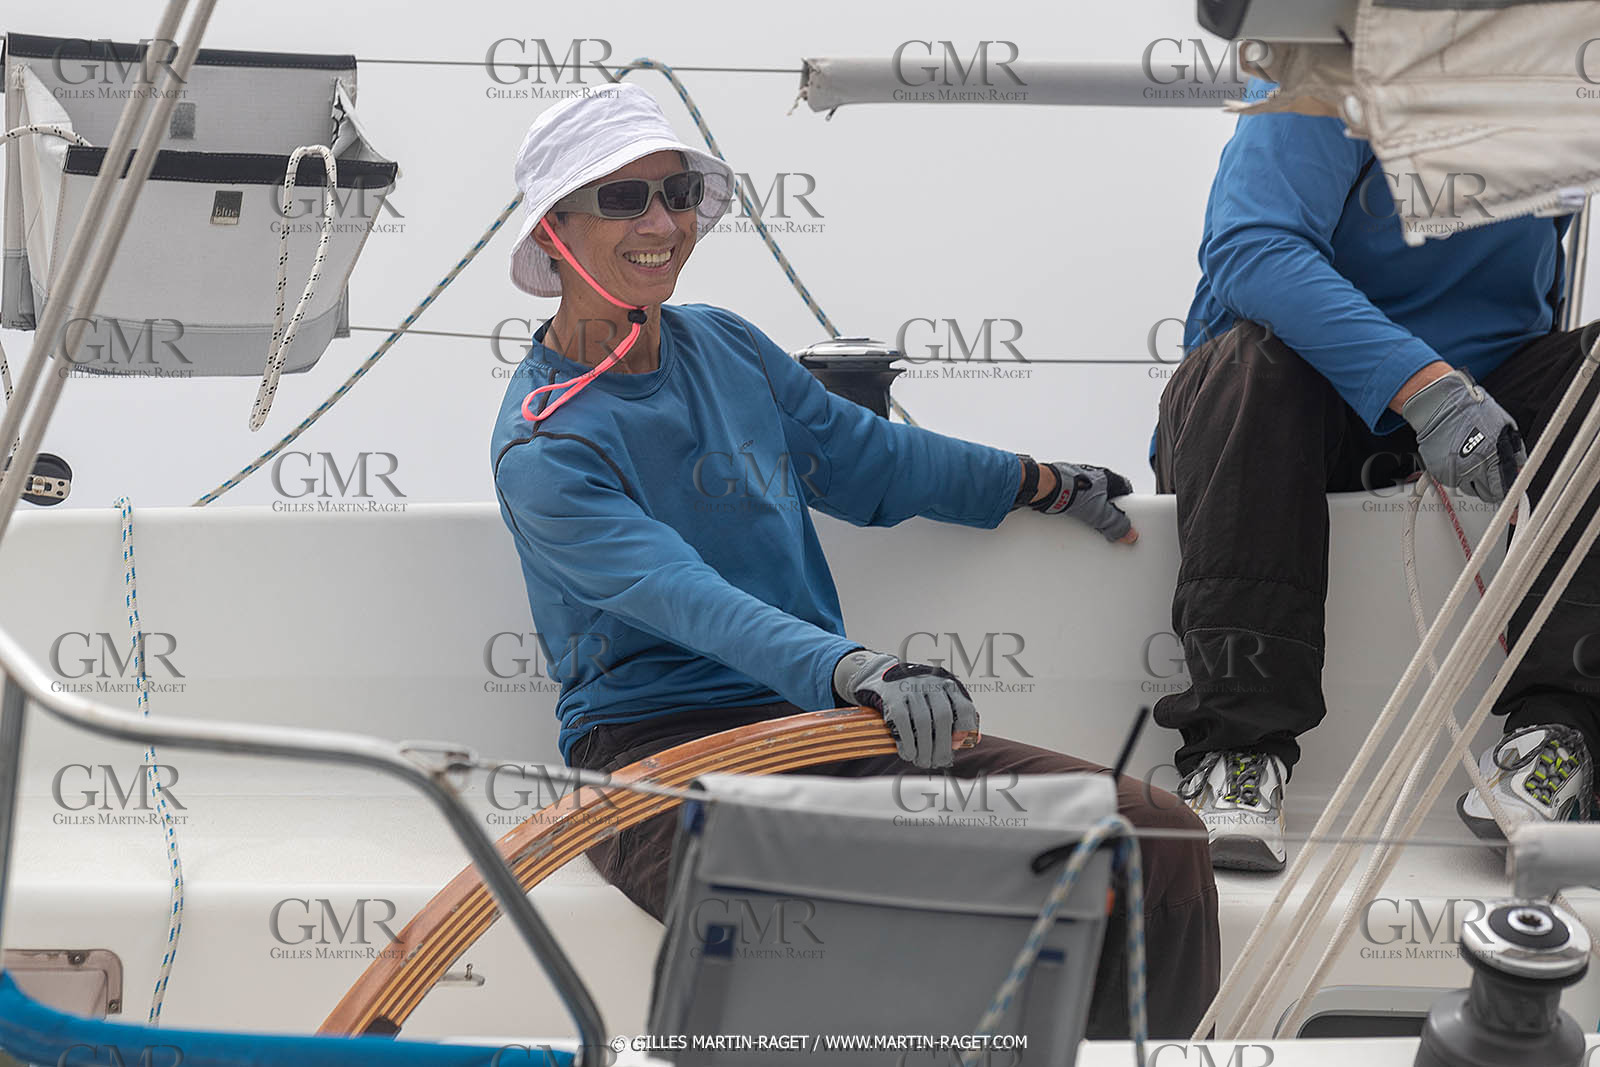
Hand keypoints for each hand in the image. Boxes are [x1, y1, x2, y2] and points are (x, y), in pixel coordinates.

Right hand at [832, 649, 976, 768]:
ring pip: (923, 721)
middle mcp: (931, 683)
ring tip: (923, 762)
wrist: (882, 674)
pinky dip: (908, 742)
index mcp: (947, 685)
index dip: (964, 728)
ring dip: (925, 748)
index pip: (963, 706)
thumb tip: (961, 743)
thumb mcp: (936, 698)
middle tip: (939, 762)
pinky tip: (909, 754)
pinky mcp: (892, 695)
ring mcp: (911, 688)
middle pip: (943, 717)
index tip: (957, 744)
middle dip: (942, 746)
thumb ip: (951, 717)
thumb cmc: (915, 695)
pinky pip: (902, 721)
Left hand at [1035, 462, 1135, 542]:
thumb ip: (1115, 524)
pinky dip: (1075, 503)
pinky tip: (1072, 513)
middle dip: (1106, 507)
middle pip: (1107, 493)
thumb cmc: (1072, 491)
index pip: (1124, 489)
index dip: (1126, 504)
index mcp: (1106, 477)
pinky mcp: (1065, 482)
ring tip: (1086, 518)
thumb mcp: (1099, 513)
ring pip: (1090, 494)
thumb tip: (1128, 533)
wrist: (1047, 487)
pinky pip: (1075, 495)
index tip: (1124, 517)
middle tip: (1104, 520)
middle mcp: (1093, 474)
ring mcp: (1078, 477)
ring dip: (1089, 506)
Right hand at [1400, 369, 1524, 503]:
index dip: (1512, 502)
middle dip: (1494, 490)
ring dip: (1475, 482)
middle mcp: (1474, 466)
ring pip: (1471, 490)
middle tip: (1493, 480)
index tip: (1515, 514)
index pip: (1506, 488)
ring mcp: (1455, 470)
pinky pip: (1455, 482)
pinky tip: (1460, 459)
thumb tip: (1520, 470)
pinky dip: (1459, 475)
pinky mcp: (1441, 472)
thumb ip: (1515, 452)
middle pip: (1488, 495)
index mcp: (1494, 455)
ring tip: (1474, 462)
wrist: (1440, 406)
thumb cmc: (1472, 411)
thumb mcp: (1505, 427)